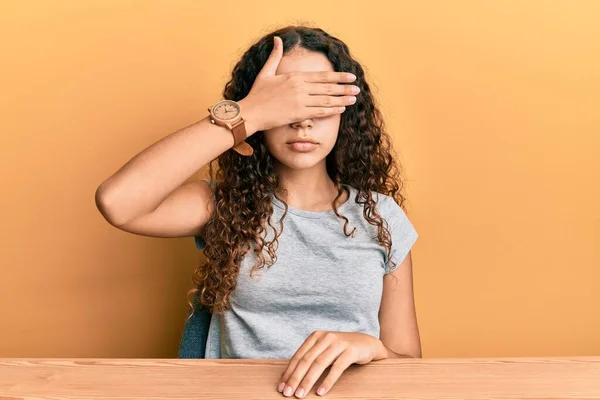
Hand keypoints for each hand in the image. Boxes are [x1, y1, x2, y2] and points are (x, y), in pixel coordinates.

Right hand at [239, 36, 359, 134]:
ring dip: (342, 100)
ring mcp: (300, 101)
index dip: (338, 76)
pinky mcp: (298, 114)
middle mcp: (300, 87)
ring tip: (353, 99)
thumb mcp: (266, 72)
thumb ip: (275, 56)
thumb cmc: (257, 94)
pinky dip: (332, 110)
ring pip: (326, 100)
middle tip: (357, 89)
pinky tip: (341, 109)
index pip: (322, 76)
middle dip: (344, 88)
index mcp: (295, 76)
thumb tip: (277, 39)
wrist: (251, 112)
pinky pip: (319, 112)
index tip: (350, 77)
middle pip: (328, 88)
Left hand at [277, 331, 386, 397]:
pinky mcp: (350, 351)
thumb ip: (311, 357)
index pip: (298, 356)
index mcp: (315, 336)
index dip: (289, 372)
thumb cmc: (341, 349)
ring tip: (300, 395)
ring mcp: (338, 343)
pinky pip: (337, 368)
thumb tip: (291, 377)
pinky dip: (327, 381)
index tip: (281, 387)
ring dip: (308, 381)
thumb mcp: (324, 349)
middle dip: (295, 378)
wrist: (366, 343)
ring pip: (319, 364)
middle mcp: (325, 337)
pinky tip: (320, 392)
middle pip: (306, 360)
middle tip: (288, 393)